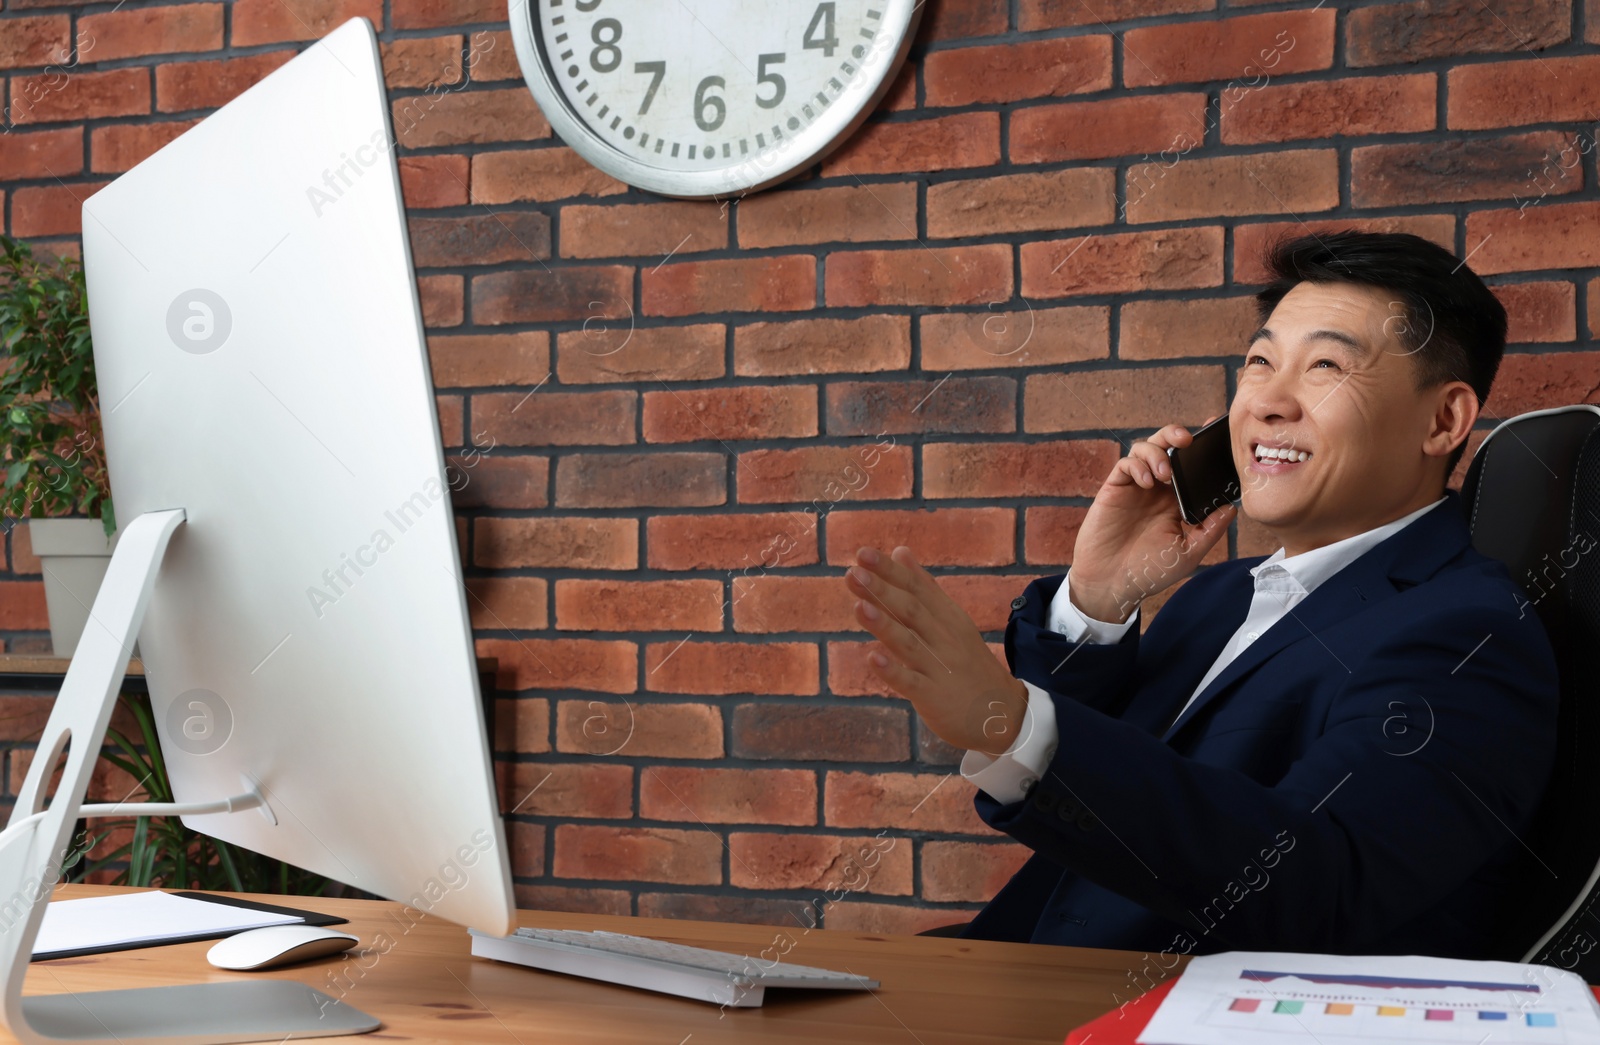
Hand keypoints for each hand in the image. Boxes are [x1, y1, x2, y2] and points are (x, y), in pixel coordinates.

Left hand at [846, 545, 1029, 755]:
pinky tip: (873, 658)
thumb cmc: (967, 662)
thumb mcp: (951, 619)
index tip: (863, 553)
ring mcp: (939, 668)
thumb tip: (899, 550)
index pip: (916, 588)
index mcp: (947, 617)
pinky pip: (911, 683)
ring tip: (859, 606)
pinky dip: (893, 671)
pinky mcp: (934, 697)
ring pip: (910, 643)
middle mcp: (944, 638)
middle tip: (854, 572)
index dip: (890, 571)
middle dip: (883, 591)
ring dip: (884, 625)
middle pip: (912, 611)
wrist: (1004, 712)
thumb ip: (924, 586)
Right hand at [1067, 415, 1236, 622]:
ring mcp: (1135, 487)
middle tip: (1188, 440)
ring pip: (1145, 448)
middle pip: (1167, 446)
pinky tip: (1147, 482)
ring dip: (1158, 453)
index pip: (1191, 465)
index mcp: (1176, 500)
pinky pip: (1126, 464)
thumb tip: (1232, 507)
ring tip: (1165, 475)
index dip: (1202, 447)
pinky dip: (1138, 465)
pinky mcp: (1114, 489)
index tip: (1215, 432)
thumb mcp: (1188, 552)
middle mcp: (1157, 489)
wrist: (1112, 583)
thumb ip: (1211, 529)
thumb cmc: (1149, 571)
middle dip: (1176, 434)